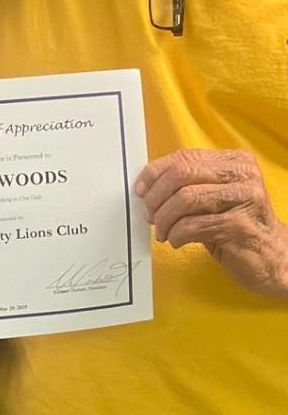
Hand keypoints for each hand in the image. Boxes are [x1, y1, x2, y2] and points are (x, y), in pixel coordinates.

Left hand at [134, 148, 287, 296]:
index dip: (155, 173)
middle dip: (157, 197)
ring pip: (185, 198)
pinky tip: (177, 241)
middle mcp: (243, 174)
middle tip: (151, 215)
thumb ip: (189, 186)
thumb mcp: (214, 199)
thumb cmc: (236, 226)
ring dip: (165, 219)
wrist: (273, 256)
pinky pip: (193, 225)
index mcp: (235, 161)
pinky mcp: (240, 226)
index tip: (140, 191)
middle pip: (182, 174)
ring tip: (163, 232)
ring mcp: (244, 198)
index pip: (184, 158)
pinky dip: (177, 234)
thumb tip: (147, 188)